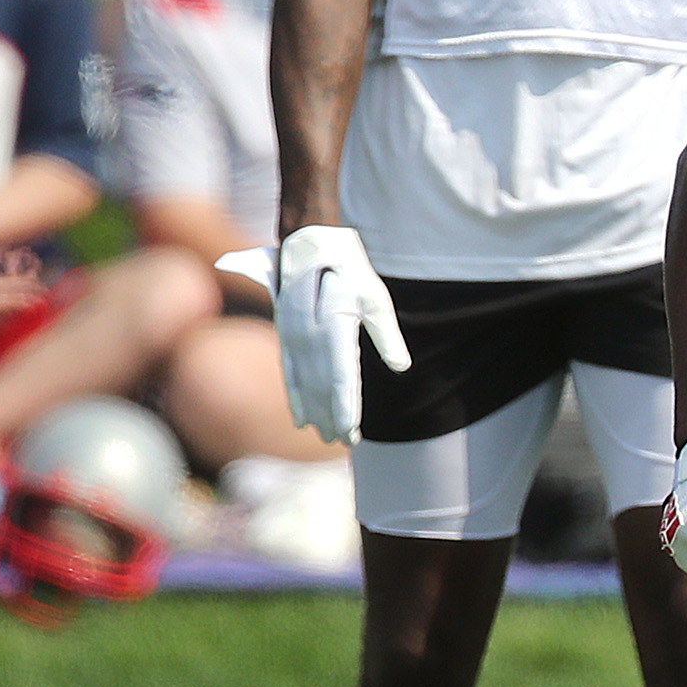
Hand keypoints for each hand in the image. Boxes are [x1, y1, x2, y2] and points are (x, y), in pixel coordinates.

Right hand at [274, 223, 409, 445]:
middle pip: (321, 386)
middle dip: (332, 416)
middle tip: (345, 441)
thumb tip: (401, 367)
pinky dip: (296, 397)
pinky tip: (301, 418)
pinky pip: (289, 372)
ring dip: (314, 411)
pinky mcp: (286, 336)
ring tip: (326, 435)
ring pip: (304, 383)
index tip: (351, 431)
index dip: (345, 407)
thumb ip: (387, 335)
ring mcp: (293, 337)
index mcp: (334, 327)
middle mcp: (309, 336)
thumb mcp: (376, 299)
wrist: (310, 245)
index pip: (340, 377)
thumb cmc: (351, 272)